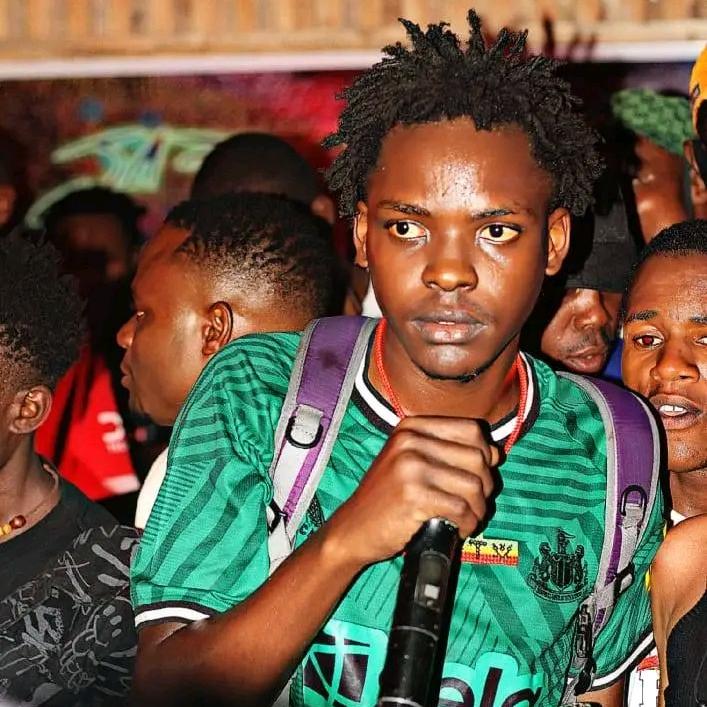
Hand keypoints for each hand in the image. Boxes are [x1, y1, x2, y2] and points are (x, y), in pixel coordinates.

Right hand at [328, 416, 498, 566]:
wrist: (354, 527)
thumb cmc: (387, 498)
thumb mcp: (411, 462)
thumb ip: (449, 452)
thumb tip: (496, 453)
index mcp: (412, 426)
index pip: (471, 429)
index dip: (485, 454)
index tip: (481, 475)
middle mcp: (411, 440)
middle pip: (477, 457)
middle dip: (486, 486)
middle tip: (475, 504)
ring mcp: (410, 466)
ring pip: (473, 484)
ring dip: (479, 508)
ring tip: (470, 519)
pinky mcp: (413, 494)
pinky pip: (461, 508)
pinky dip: (468, 523)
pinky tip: (460, 529)